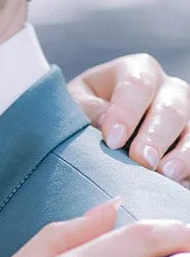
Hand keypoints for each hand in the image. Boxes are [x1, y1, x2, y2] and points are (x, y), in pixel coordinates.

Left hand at [69, 53, 189, 180]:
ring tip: (166, 175)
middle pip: (170, 109)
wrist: (99, 129)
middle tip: (142, 160)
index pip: (137, 85)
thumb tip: (104, 121)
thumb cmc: (85, 110)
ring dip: (182, 155)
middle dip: (155, 136)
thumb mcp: (76, 102)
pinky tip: (175, 185)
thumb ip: (87, 108)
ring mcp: (186, 118)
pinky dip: (188, 171)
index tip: (112, 140)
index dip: (126, 112)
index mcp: (138, 71)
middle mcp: (169, 90)